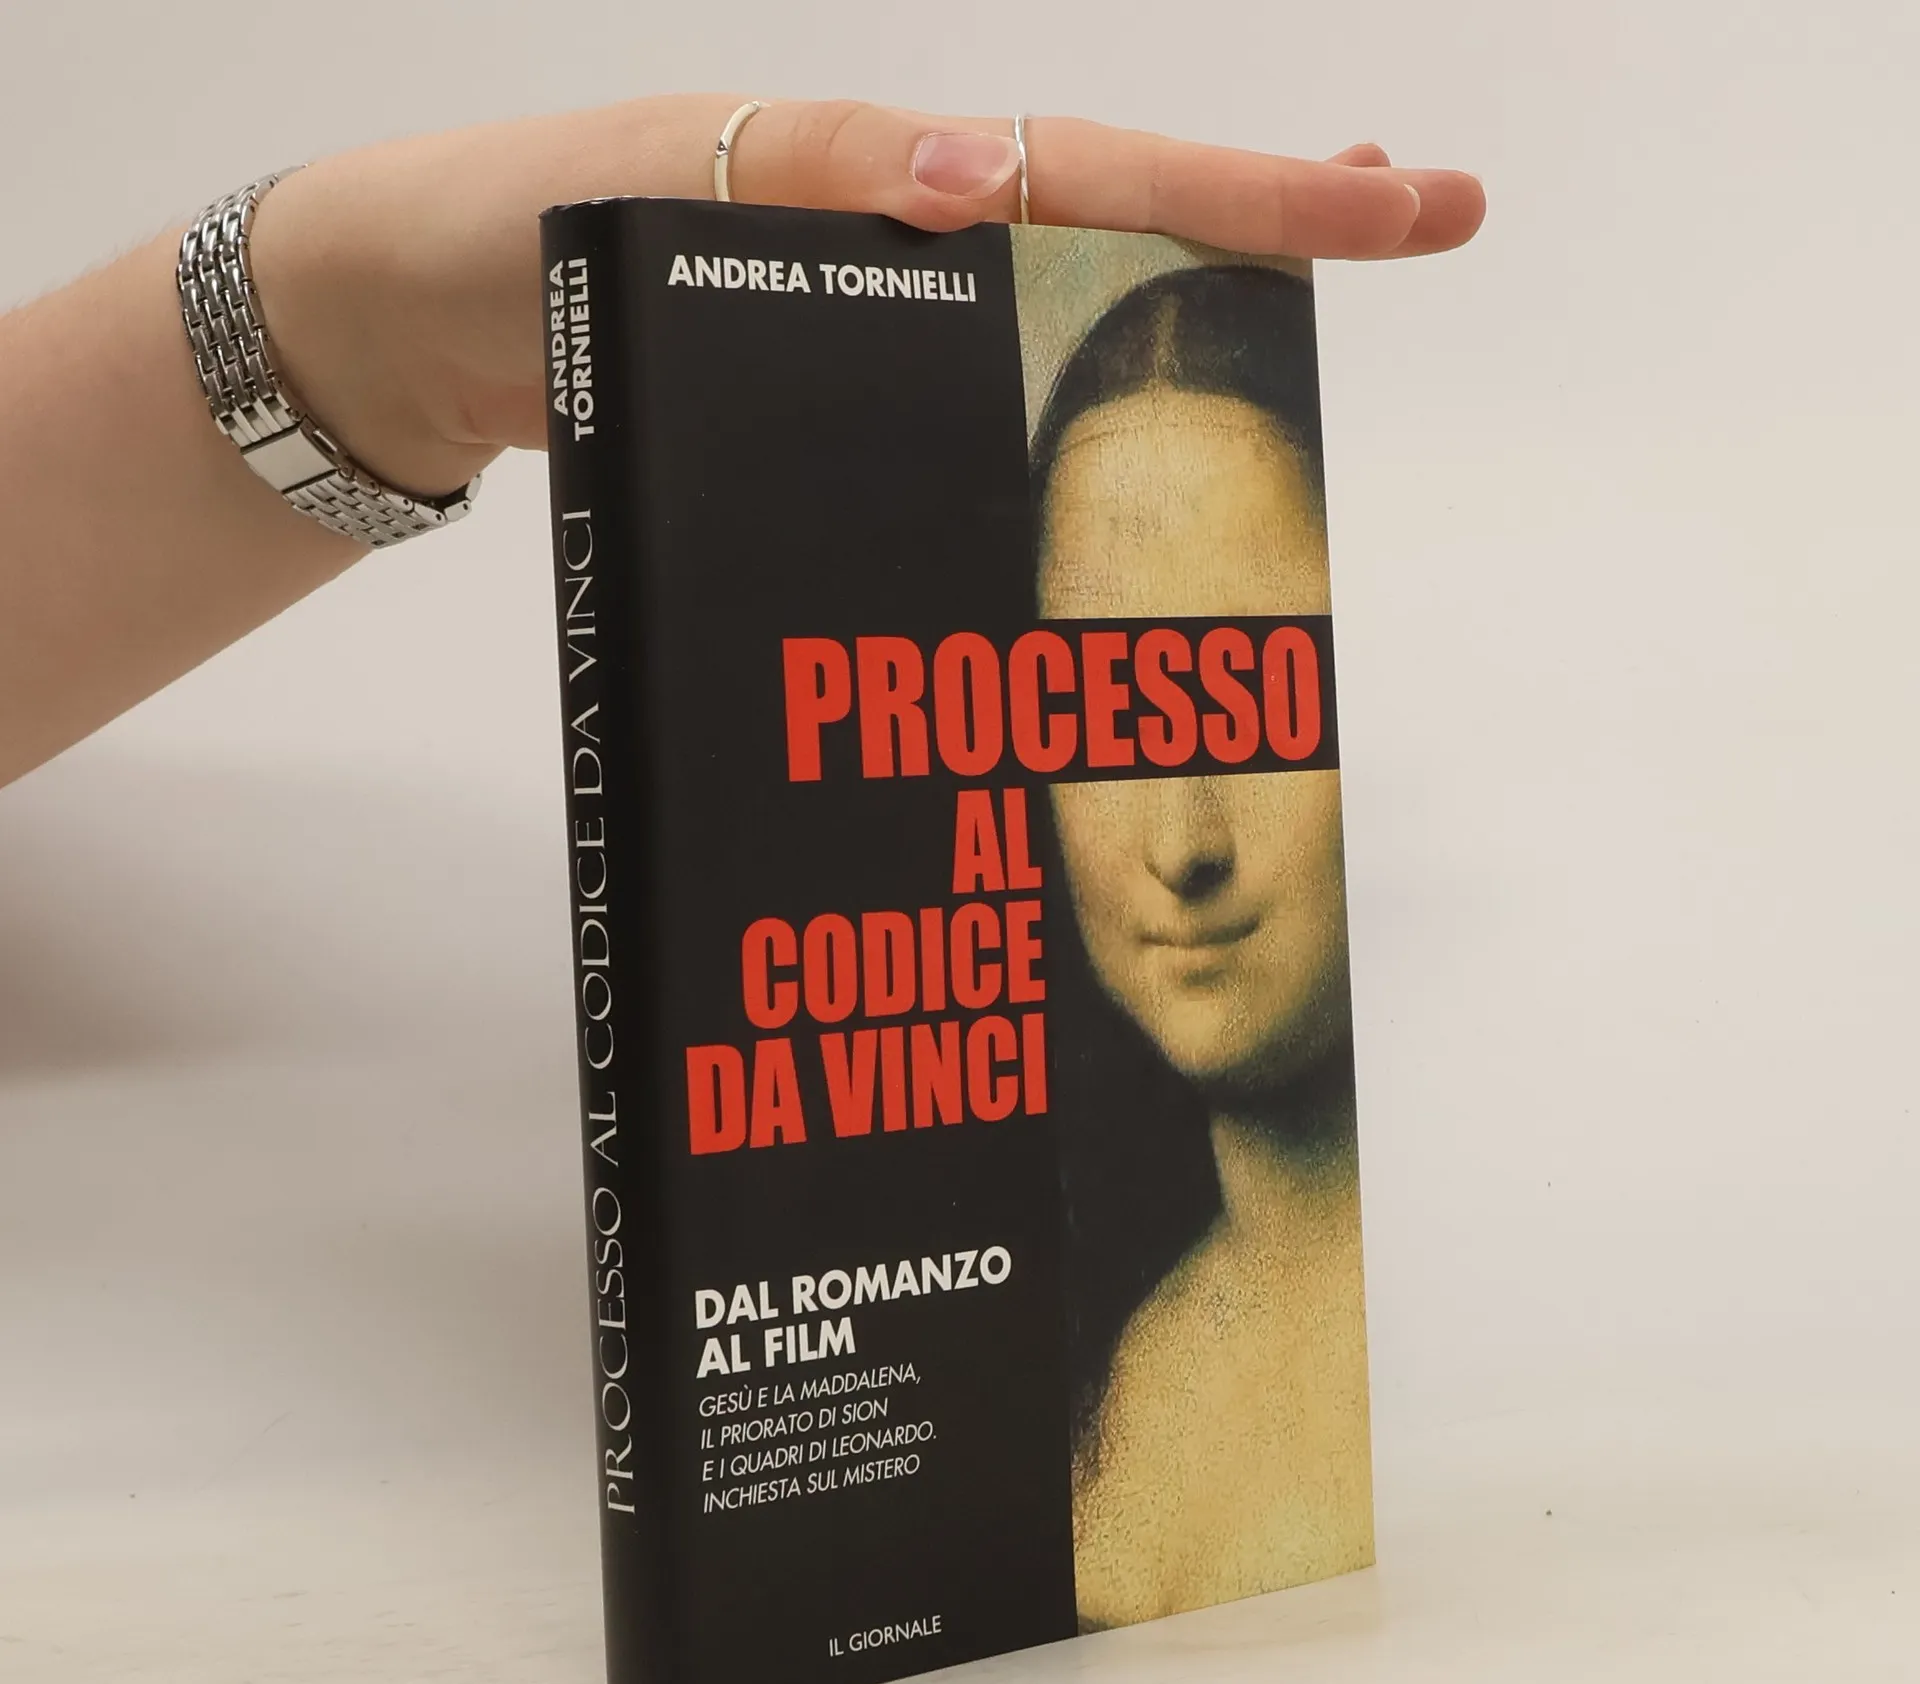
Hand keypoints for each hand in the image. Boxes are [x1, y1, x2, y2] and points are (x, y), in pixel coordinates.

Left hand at [249, 97, 1484, 499]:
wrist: (408, 327)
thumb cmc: (510, 243)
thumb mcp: (649, 189)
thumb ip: (811, 178)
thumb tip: (990, 169)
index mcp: (875, 174)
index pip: (1093, 175)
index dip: (1246, 194)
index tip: (1392, 199)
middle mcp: (897, 241)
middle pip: (1112, 224)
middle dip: (1263, 224)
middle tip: (1420, 219)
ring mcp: (872, 321)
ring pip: (1053, 322)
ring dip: (1176, 323)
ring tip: (1302, 338)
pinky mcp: (828, 397)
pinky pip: (964, 405)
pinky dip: (1049, 425)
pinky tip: (1104, 468)